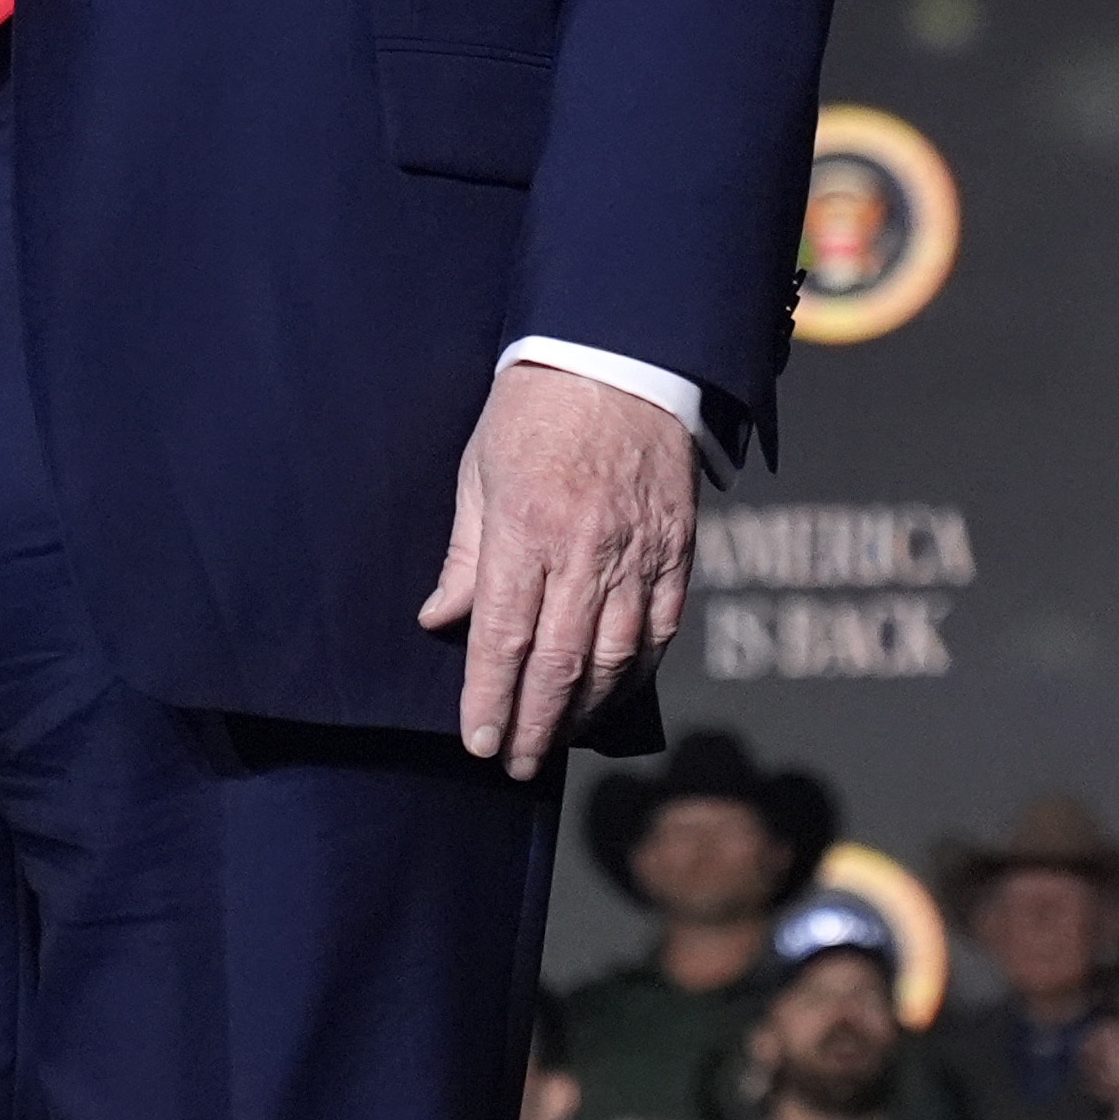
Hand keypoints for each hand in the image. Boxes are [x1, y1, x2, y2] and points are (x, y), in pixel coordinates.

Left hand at [418, 357, 696, 777]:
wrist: (624, 355)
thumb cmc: (536, 408)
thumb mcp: (479, 470)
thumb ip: (465, 552)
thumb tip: (441, 620)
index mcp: (527, 529)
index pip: (504, 638)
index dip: (491, 699)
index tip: (480, 743)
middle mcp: (586, 550)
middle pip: (560, 661)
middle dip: (535, 723)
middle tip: (517, 763)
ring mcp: (638, 551)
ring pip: (616, 655)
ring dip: (586, 708)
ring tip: (559, 737)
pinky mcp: (678, 547)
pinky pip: (663, 626)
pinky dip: (640, 670)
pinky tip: (618, 693)